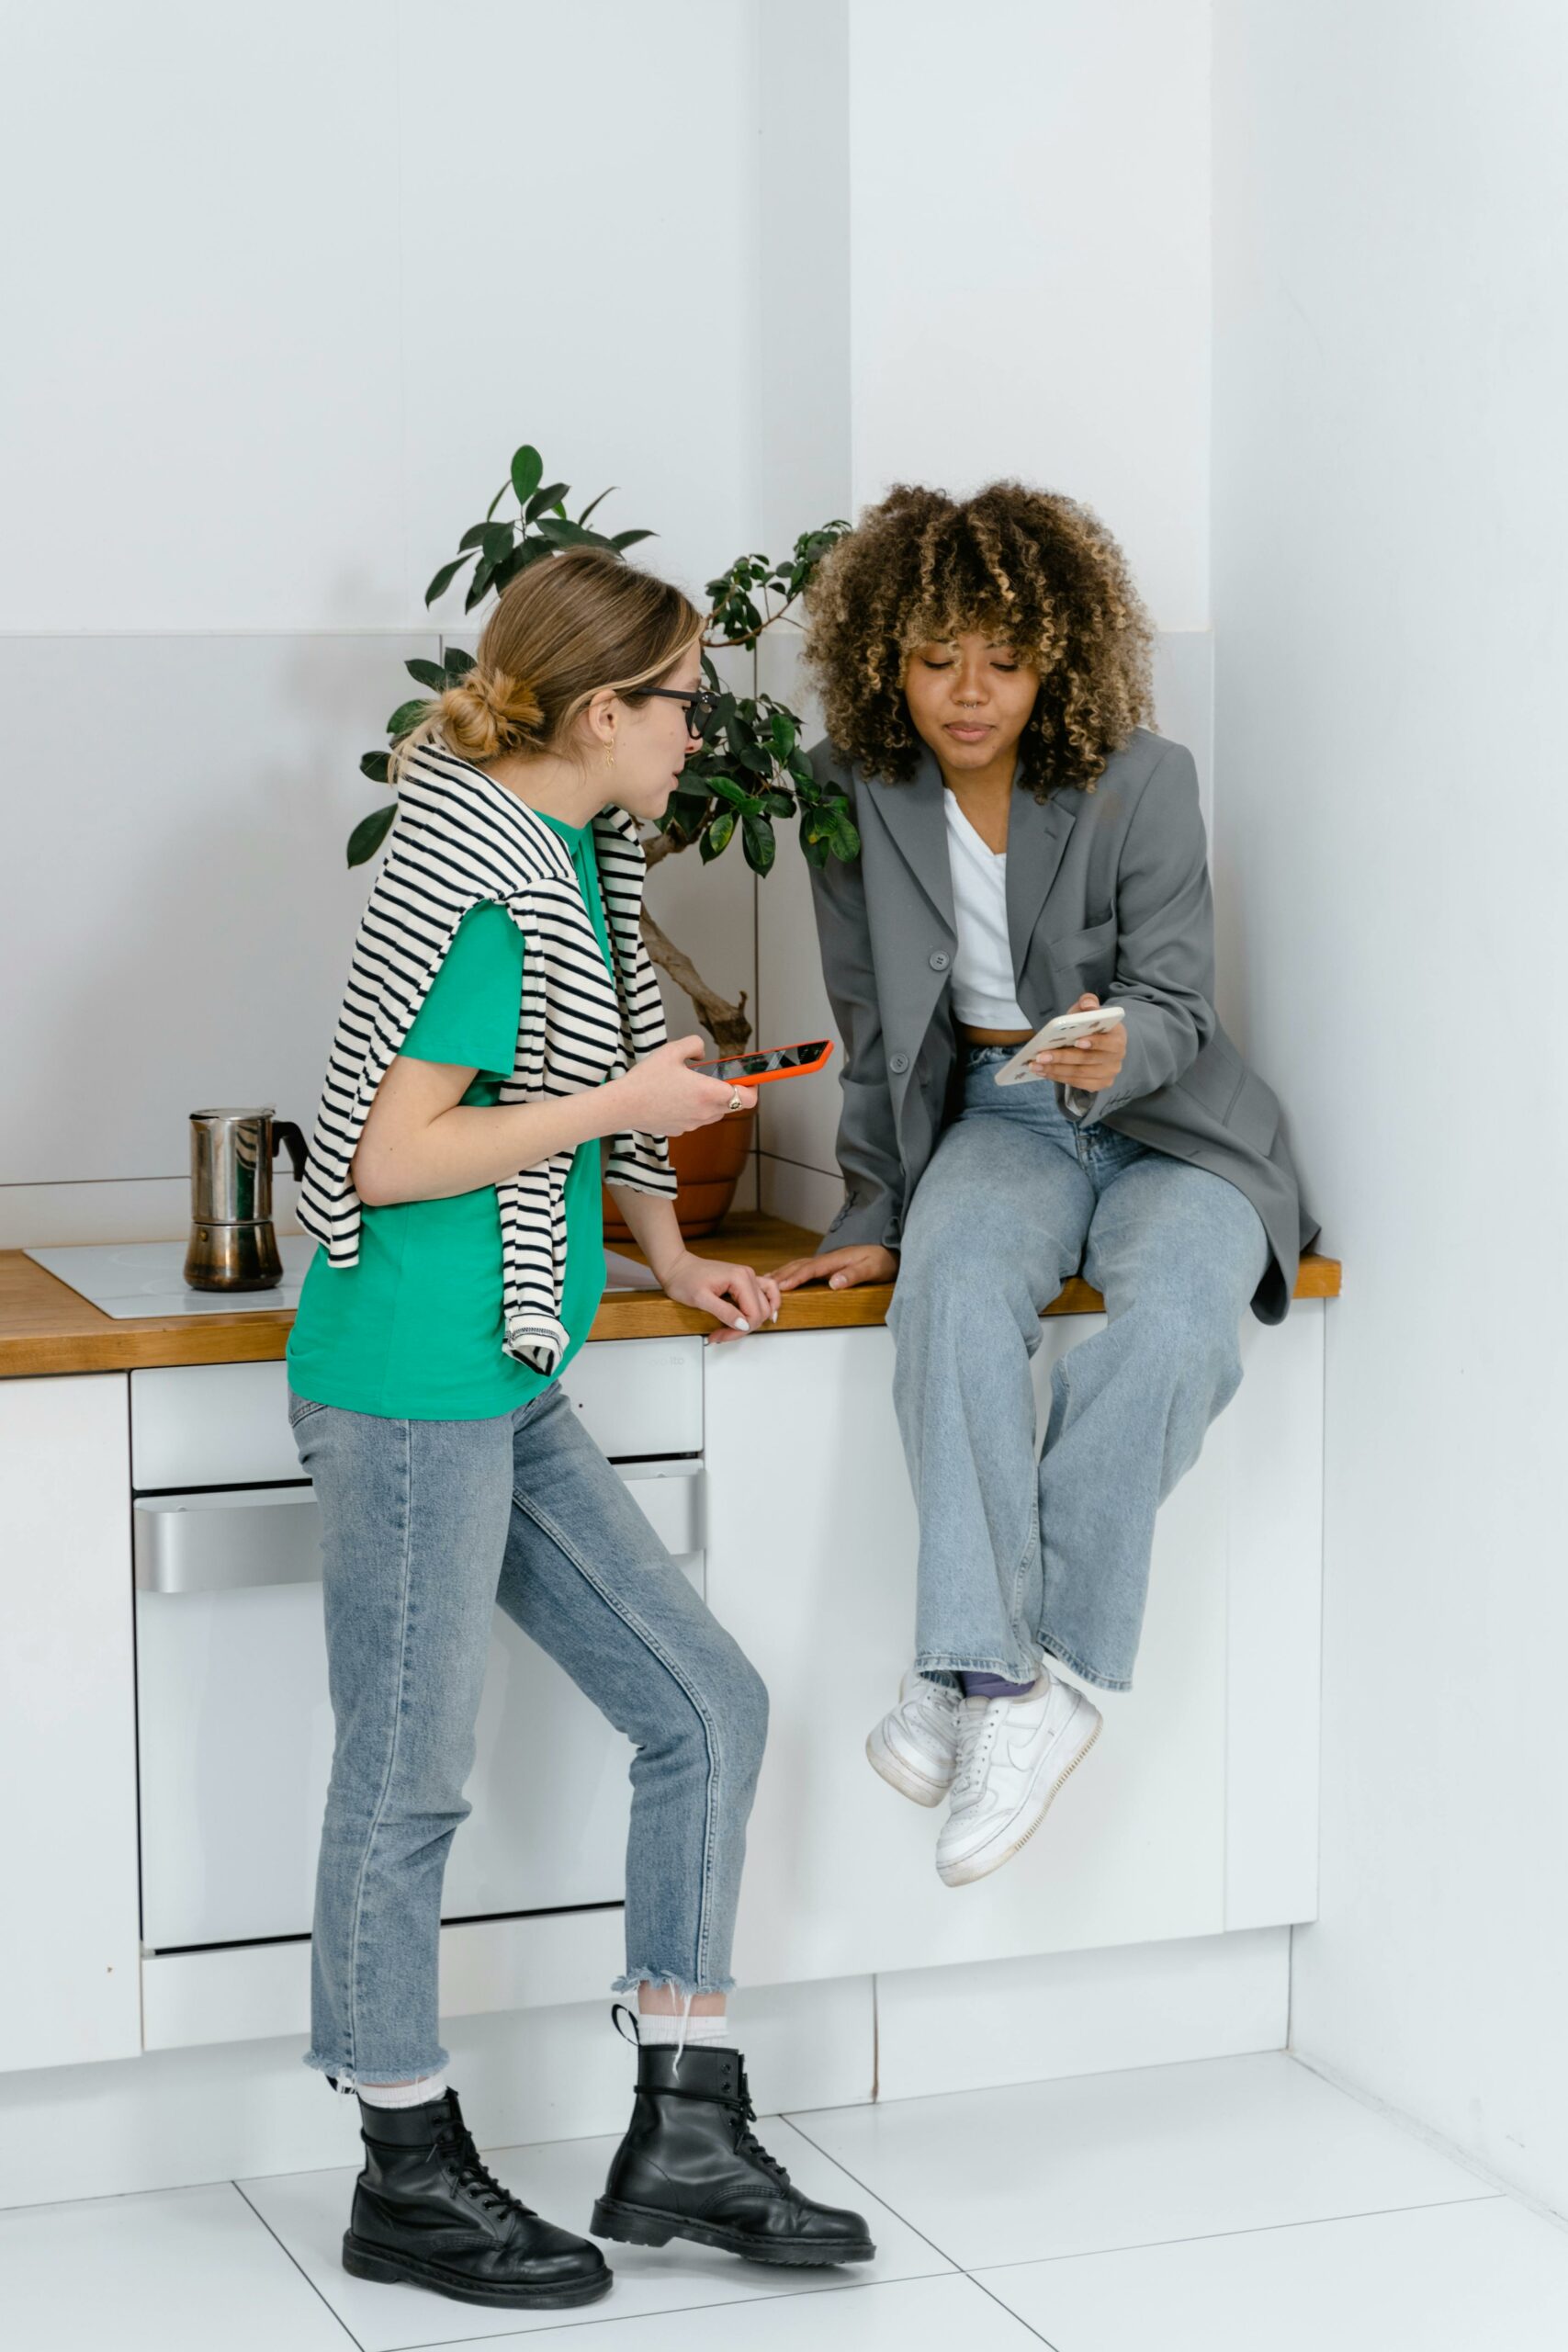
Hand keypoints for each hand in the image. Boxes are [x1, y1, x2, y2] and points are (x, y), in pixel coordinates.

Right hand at [612, 1035, 739, 1137]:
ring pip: (714, 1113)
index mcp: (708, 1092)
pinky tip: (674, 1098)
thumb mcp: (672, 1051)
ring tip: (691, 1086)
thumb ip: (694, 1045)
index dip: (752, 1088)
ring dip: (711, 1101)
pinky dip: (693, 1110)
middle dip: (729, 1091)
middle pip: (732, 1106)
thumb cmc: (646, 1080)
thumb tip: (702, 1053)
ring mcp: (693, 1124)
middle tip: (715, 1077)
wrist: (623, 1106)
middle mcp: (705, 1112)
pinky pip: (696, 1120)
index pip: (748, 1099)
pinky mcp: (681, 1130)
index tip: (747, 1079)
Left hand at [661, 1251, 781, 1343]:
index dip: (739, 1330)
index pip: (753, 1313)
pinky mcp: (744, 1280)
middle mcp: (748, 1275)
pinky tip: (766, 1314)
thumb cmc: (685, 1279)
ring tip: (737, 1329)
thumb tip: (743, 1324)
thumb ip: (724, 1312)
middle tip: (721, 1334)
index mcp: (739, 1278)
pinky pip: (766, 1291)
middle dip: (743, 1328)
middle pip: (760, 1311)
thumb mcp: (701, 1299)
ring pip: (765, 1304)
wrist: (677, 1267)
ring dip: (754, 1321)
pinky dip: (768, 1304)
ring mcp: (748, 1276)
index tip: (721, 1335)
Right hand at [773, 1243, 898, 1293]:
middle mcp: (828, 1259)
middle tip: (762, 1286)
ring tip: (764, 1281)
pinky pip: (804, 1269)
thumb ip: (854, 1275)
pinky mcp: (828, 1266)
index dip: (795, 1278)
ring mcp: (827, 1261)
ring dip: (782, 1273)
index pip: (811, 1269)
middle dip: (780, 1276)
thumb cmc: (883, 1261)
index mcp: (836, 1260)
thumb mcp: (872, 1269)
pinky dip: (790, 1273)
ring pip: (799, 1266)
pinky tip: (784, 1278)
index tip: (780, 1287)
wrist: (891, 1252)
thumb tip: (834, 1282)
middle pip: (799, 1266)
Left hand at [1028, 994, 1127, 1094]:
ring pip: (1079, 1073)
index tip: (1076, 1041)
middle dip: (1062, 1058)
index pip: (1110, 1042)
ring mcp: (1108, 1073)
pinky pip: (1076, 1083)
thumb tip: (1086, 1003)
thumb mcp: (1089, 1012)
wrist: (1098, 1043)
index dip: (1095, 1042)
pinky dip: (1058, 1077)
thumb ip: (1089, 1003)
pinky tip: (1043, 1072)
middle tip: (1040, 1056)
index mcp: (1118, 1037)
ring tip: (1035, 1065)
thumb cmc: (1091, 1026)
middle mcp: (1116, 1058)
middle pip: (1087, 1059)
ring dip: (1055, 1070)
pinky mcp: (1098, 1084)